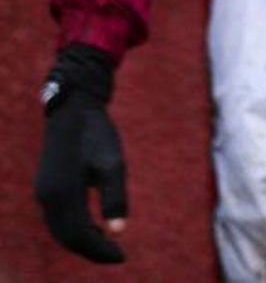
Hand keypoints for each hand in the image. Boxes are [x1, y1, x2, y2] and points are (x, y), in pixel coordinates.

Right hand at [35, 44, 126, 262]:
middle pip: (67, 238)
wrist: (73, 109)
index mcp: (63, 195)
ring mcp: (44, 192)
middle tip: (117, 256)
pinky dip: (74, 228)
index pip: (79, 237)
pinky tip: (94, 226)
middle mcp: (48, 198)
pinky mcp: (46, 186)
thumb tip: (118, 232)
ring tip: (108, 244)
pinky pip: (58, 218)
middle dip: (92, 250)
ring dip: (82, 241)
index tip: (122, 257)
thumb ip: (115, 198)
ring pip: (60, 230)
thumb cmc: (97, 134)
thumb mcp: (113, 164)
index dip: (100, 251)